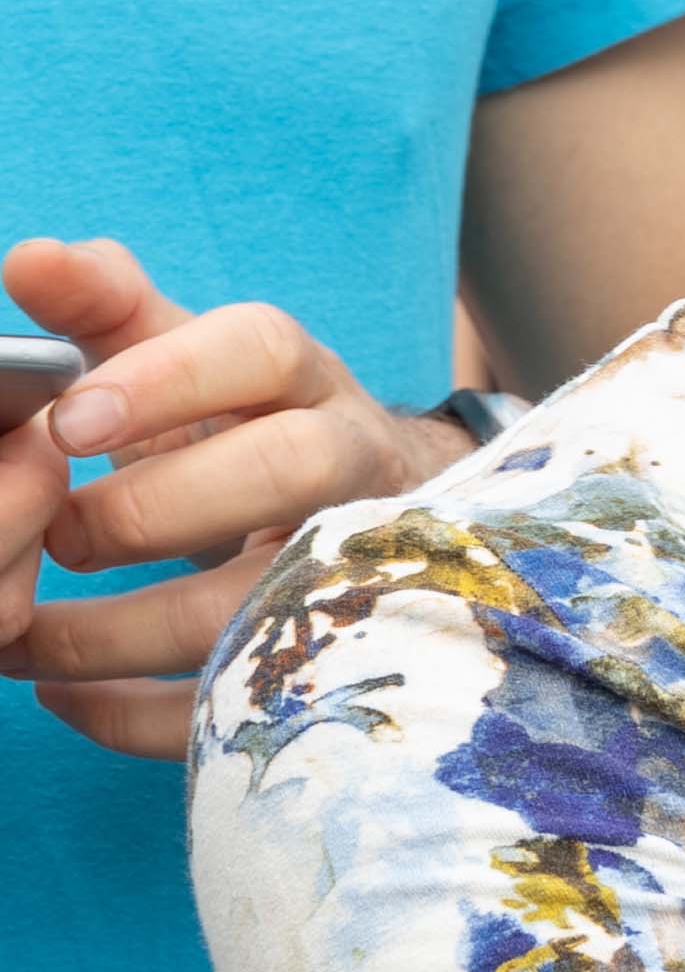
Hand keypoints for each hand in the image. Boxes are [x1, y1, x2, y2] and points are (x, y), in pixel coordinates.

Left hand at [1, 236, 468, 761]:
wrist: (364, 513)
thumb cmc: (241, 426)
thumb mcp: (182, 358)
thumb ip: (103, 307)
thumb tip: (33, 260)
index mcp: (303, 381)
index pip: (260, 350)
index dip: (165, 381)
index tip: (67, 418)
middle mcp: (351, 463)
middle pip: (291, 470)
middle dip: (156, 507)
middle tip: (57, 532)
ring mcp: (355, 565)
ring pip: (263, 601)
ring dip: (119, 630)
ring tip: (17, 632)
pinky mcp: (329, 659)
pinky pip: (243, 700)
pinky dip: (135, 712)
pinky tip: (58, 691)